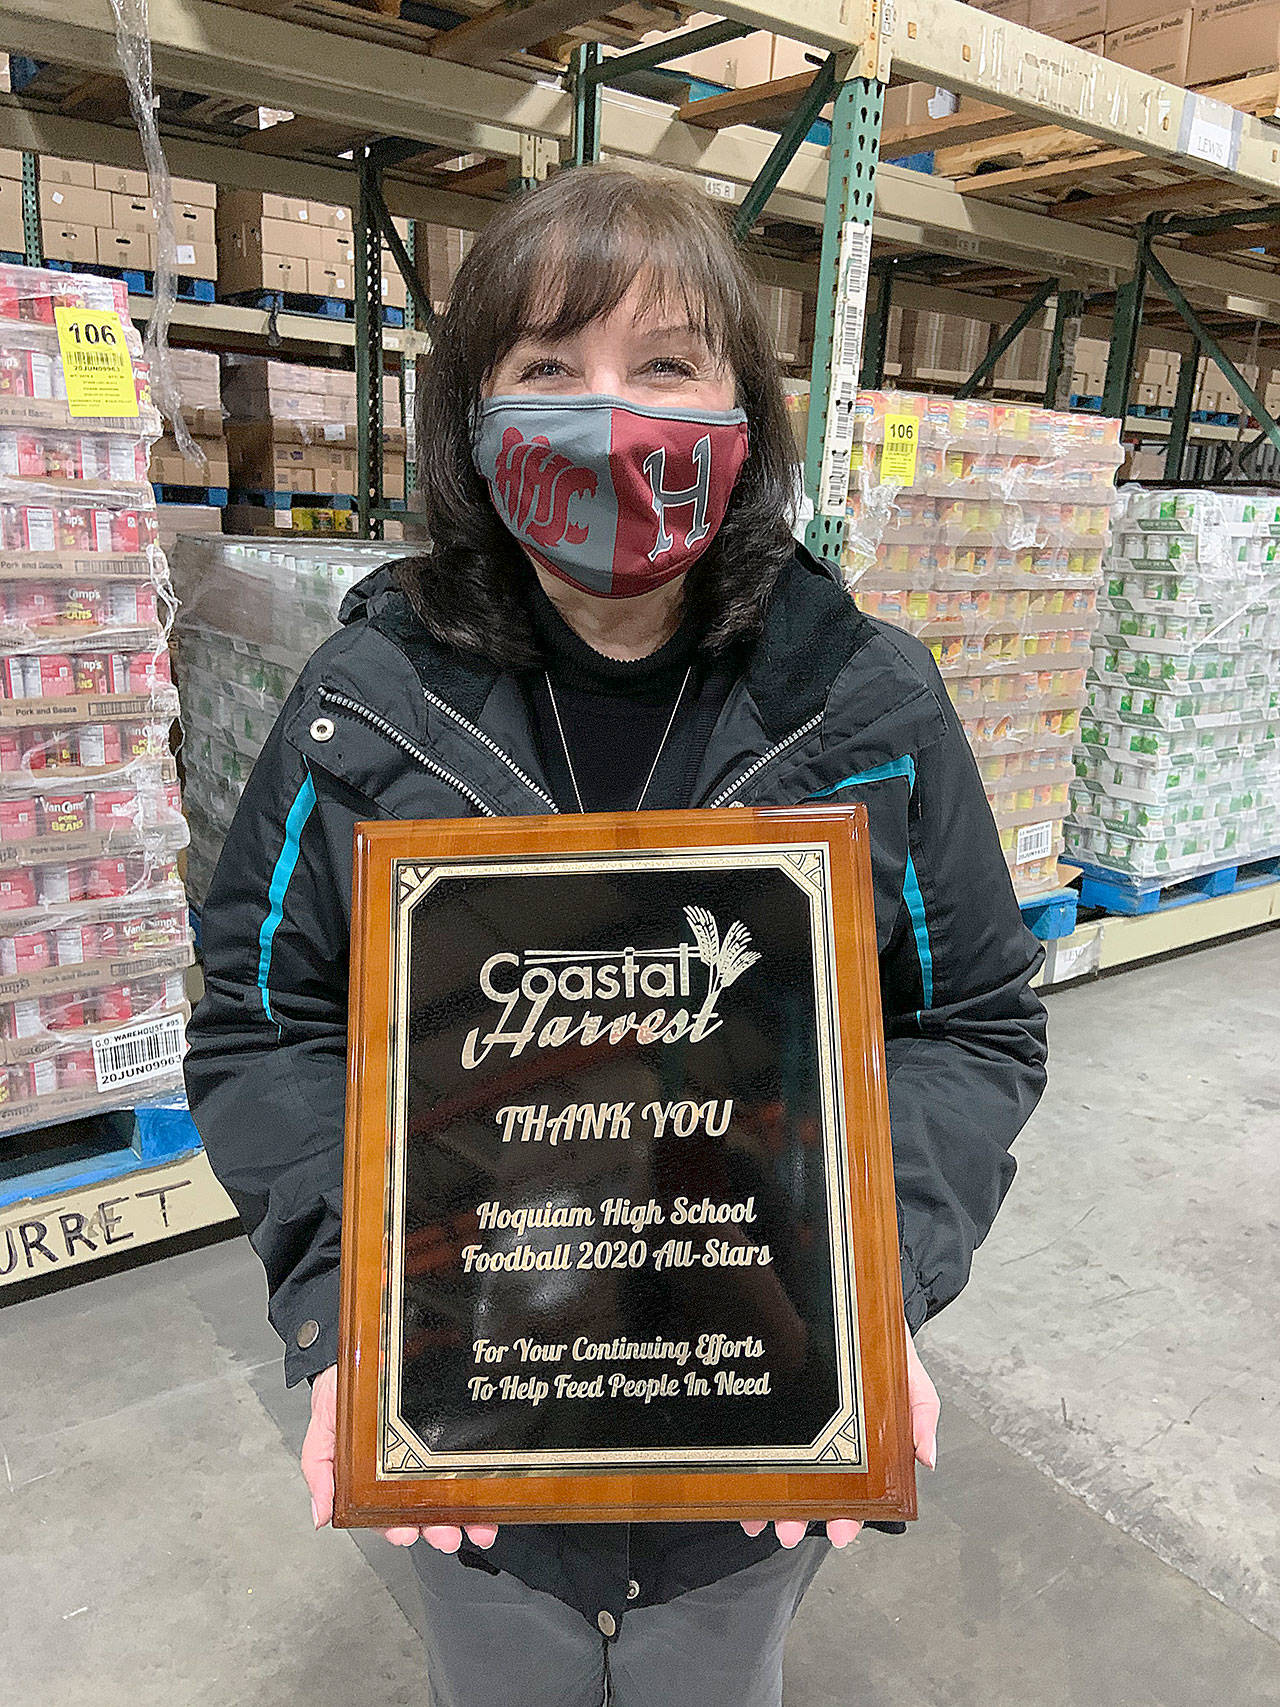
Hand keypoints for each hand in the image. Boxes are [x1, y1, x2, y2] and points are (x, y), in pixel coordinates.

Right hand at [300, 1364, 498, 1553]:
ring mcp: (433, 1450)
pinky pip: (471, 1463)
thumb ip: (321, 1472)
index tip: (405, 1534)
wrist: (367, 1347)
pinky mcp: (454, 1432)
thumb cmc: (342, 1391)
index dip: (396, 1527)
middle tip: (446, 1535)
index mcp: (375, 1475)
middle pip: (426, 1509)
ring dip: (466, 1517)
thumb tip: (321, 1516)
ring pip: (453, 1494)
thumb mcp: (323, 1431)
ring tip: (476, 1528)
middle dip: (438, 1529)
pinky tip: (490, 1503)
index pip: (386, 1512)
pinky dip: (483, 1488)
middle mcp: (407, 1466)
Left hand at [740, 1313, 939, 1549]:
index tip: (841, 1532)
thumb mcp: (910, 1374)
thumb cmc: (879, 1342)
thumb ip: (921, 1414)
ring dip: (773, 1503)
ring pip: (784, 1475)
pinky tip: (741, 1492)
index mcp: (864, 1441)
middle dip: (802, 1517)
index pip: (860, 1488)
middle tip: (790, 1530)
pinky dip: (749, 1472)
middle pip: (815, 1489)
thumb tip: (926, 1458)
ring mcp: (798, 1426)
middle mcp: (828, 1438)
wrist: (849, 1299)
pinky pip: (757, 1443)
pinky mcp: (771, 1407)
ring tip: (763, 1518)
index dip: (851, 1514)